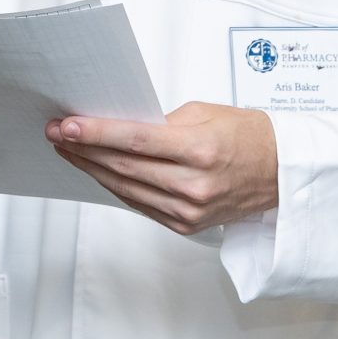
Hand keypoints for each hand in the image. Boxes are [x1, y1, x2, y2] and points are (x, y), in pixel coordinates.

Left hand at [48, 102, 277, 234]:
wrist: (281, 172)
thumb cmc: (247, 136)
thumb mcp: (204, 113)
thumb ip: (160, 122)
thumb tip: (117, 127)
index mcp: (199, 150)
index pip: (134, 140)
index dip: (95, 133)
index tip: (66, 125)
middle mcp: (194, 184)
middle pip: (123, 166)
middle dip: (83, 149)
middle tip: (56, 133)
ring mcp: (190, 210)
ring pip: (126, 188)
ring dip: (92, 169)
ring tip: (68, 150)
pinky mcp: (187, 225)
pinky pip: (140, 204)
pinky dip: (115, 186)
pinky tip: (97, 171)